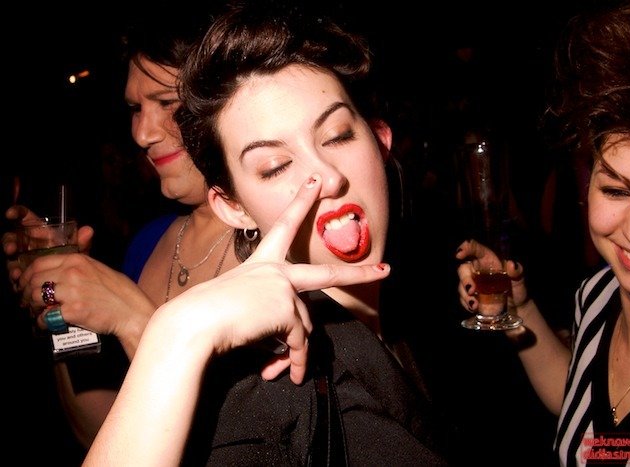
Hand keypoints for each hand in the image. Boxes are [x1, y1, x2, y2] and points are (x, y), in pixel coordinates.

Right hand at [3, 205, 93, 291]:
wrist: (71, 280)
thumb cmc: (73, 259)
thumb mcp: (78, 250)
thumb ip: (82, 241)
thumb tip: (88, 230)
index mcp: (40, 232)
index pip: (25, 218)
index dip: (17, 213)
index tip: (10, 214)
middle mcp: (27, 243)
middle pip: (12, 238)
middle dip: (9, 242)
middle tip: (11, 248)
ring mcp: (22, 257)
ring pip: (10, 256)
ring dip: (11, 261)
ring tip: (15, 267)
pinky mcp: (21, 272)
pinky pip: (14, 272)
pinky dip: (15, 274)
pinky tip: (18, 276)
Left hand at [18, 253, 154, 356]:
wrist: (131, 311)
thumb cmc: (119, 292)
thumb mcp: (98, 269)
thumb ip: (76, 265)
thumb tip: (54, 270)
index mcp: (77, 260)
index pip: (39, 263)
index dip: (26, 274)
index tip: (25, 283)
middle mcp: (72, 273)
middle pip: (34, 280)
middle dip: (26, 292)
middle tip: (27, 301)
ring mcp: (72, 292)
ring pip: (35, 297)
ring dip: (32, 307)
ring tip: (37, 312)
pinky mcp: (72, 311)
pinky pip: (45, 316)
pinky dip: (42, 322)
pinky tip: (47, 323)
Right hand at [157, 174, 390, 383]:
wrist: (194, 324)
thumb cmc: (206, 315)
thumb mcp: (240, 305)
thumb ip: (268, 312)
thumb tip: (290, 337)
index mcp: (261, 262)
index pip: (284, 226)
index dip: (301, 203)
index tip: (316, 182)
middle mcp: (276, 270)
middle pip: (327, 273)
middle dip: (360, 273)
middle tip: (386, 271)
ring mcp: (283, 287)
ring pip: (305, 325)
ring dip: (296, 351)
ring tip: (284, 371)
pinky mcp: (286, 309)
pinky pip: (299, 342)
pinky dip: (295, 361)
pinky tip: (287, 374)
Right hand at [455, 239, 527, 312]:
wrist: (516, 308)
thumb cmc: (517, 288)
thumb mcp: (520, 279)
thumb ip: (517, 271)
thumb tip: (512, 265)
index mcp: (488, 260)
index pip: (474, 248)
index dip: (466, 248)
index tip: (459, 254)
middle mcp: (477, 270)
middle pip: (463, 269)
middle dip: (464, 279)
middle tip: (472, 290)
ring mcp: (473, 284)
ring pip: (461, 286)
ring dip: (465, 295)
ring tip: (475, 305)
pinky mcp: (471, 297)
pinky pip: (463, 299)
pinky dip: (467, 304)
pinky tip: (475, 308)